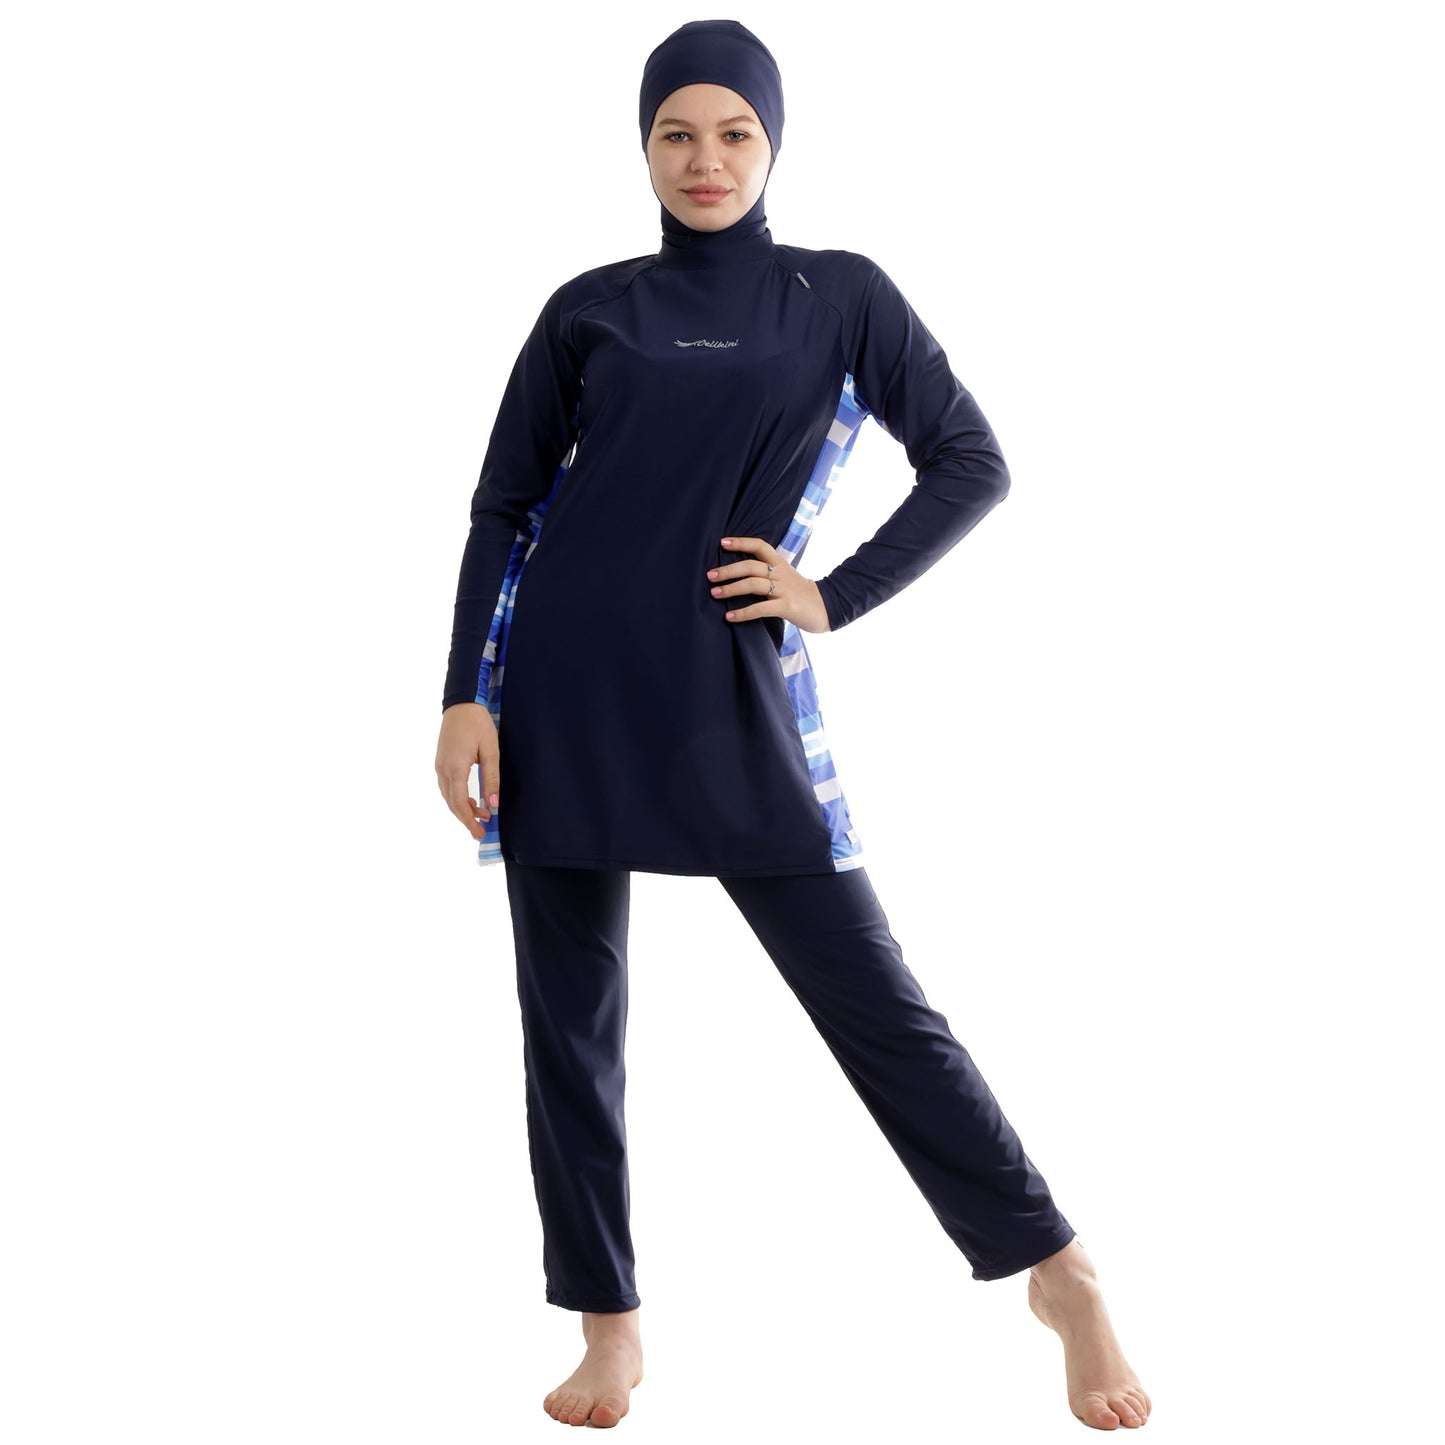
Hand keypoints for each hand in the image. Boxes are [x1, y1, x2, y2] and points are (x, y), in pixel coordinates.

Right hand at [435, 702, 498, 840]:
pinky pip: (447, 786)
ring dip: (462, 808)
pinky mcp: (441, 762)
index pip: (459, 803)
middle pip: (452, 803)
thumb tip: (494, 804)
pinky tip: (470, 800)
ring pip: (448, 796)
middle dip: (466, 819)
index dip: (470, 820)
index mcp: (455, 768)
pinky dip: (457, 798)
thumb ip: (492, 779)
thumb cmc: (478, 724)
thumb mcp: (490, 751)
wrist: (462, 704)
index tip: (480, 832)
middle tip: (481, 832)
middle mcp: (443, 769)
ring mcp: (439, 765)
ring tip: (481, 816)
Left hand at [706, 536, 831, 634]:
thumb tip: (741, 574)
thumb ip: (768, 573)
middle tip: (710, 576)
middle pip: (750, 566)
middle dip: (728, 570)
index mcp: (780, 564)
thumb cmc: (801, 594)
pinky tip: (730, 617)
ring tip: (714, 594)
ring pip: (753, 584)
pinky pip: (760, 608)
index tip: (722, 542)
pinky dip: (743, 612)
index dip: (741, 542)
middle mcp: (781, 573)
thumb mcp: (786, 577)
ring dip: (731, 589)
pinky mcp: (786, 607)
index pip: (760, 546)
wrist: (827, 608)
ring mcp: (784, 589)